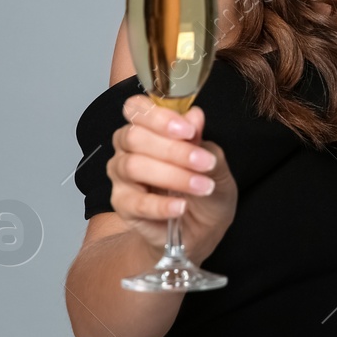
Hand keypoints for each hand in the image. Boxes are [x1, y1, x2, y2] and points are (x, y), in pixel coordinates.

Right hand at [107, 96, 237, 259]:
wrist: (202, 228)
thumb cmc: (205, 188)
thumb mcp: (213, 163)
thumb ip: (201, 141)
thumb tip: (195, 116)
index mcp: (148, 128)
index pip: (136, 108)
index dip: (158, 116)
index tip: (188, 130)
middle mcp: (128, 148)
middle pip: (135, 137)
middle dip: (173, 150)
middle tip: (204, 163)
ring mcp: (122, 177)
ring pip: (133, 166)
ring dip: (173, 176)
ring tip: (202, 187)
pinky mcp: (123, 205)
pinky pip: (136, 202)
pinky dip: (161, 205)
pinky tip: (182, 206)